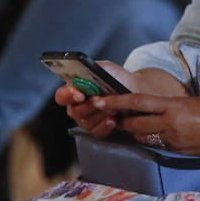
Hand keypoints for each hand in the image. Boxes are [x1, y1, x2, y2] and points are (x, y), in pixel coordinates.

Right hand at [55, 62, 187, 136]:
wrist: (137, 92)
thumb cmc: (119, 79)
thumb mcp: (106, 68)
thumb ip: (92, 67)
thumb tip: (82, 70)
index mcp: (75, 90)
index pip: (62, 96)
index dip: (68, 95)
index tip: (79, 93)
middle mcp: (78, 107)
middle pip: (74, 111)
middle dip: (88, 106)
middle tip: (98, 99)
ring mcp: (87, 120)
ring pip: (86, 122)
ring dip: (100, 115)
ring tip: (113, 108)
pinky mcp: (99, 130)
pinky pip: (96, 132)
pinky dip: (105, 126)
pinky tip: (113, 120)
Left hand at [90, 94, 199, 156]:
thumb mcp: (194, 102)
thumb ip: (174, 107)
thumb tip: (159, 111)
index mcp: (174, 106)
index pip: (137, 103)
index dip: (115, 103)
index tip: (97, 101)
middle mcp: (171, 124)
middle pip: (135, 124)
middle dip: (121, 121)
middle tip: (110, 116)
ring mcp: (175, 140)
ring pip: (144, 136)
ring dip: (136, 131)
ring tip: (131, 125)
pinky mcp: (181, 151)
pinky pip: (159, 145)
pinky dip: (152, 139)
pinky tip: (153, 135)